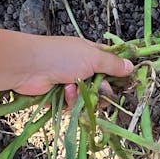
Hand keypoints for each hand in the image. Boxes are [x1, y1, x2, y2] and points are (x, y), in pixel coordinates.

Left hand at [10, 36, 133, 96]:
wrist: (28, 67)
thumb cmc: (61, 56)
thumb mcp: (92, 57)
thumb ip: (113, 64)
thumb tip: (132, 67)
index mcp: (91, 53)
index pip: (112, 63)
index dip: (120, 73)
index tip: (128, 83)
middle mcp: (83, 67)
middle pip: (104, 86)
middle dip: (103, 91)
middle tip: (102, 92)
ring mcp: (72, 82)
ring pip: (90, 98)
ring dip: (85, 96)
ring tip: (73, 89)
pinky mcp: (61, 97)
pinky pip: (75, 105)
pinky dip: (72, 101)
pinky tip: (65, 93)